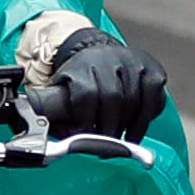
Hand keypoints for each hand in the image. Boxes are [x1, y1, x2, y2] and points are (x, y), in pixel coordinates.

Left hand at [49, 35, 167, 140]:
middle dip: (109, 127)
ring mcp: (133, 62)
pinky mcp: (153, 69)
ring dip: (129, 128)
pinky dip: (146, 119)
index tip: (84, 136)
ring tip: (122, 142)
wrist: (99, 50)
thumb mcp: (60, 86)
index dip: (86, 121)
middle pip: (113, 99)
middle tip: (106, 144)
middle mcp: (109, 59)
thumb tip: (39, 135)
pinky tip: (136, 131)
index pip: (86, 95)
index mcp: (82, 65)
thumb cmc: (79, 77)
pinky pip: (154, 99)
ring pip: (135, 101)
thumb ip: (52, 107)